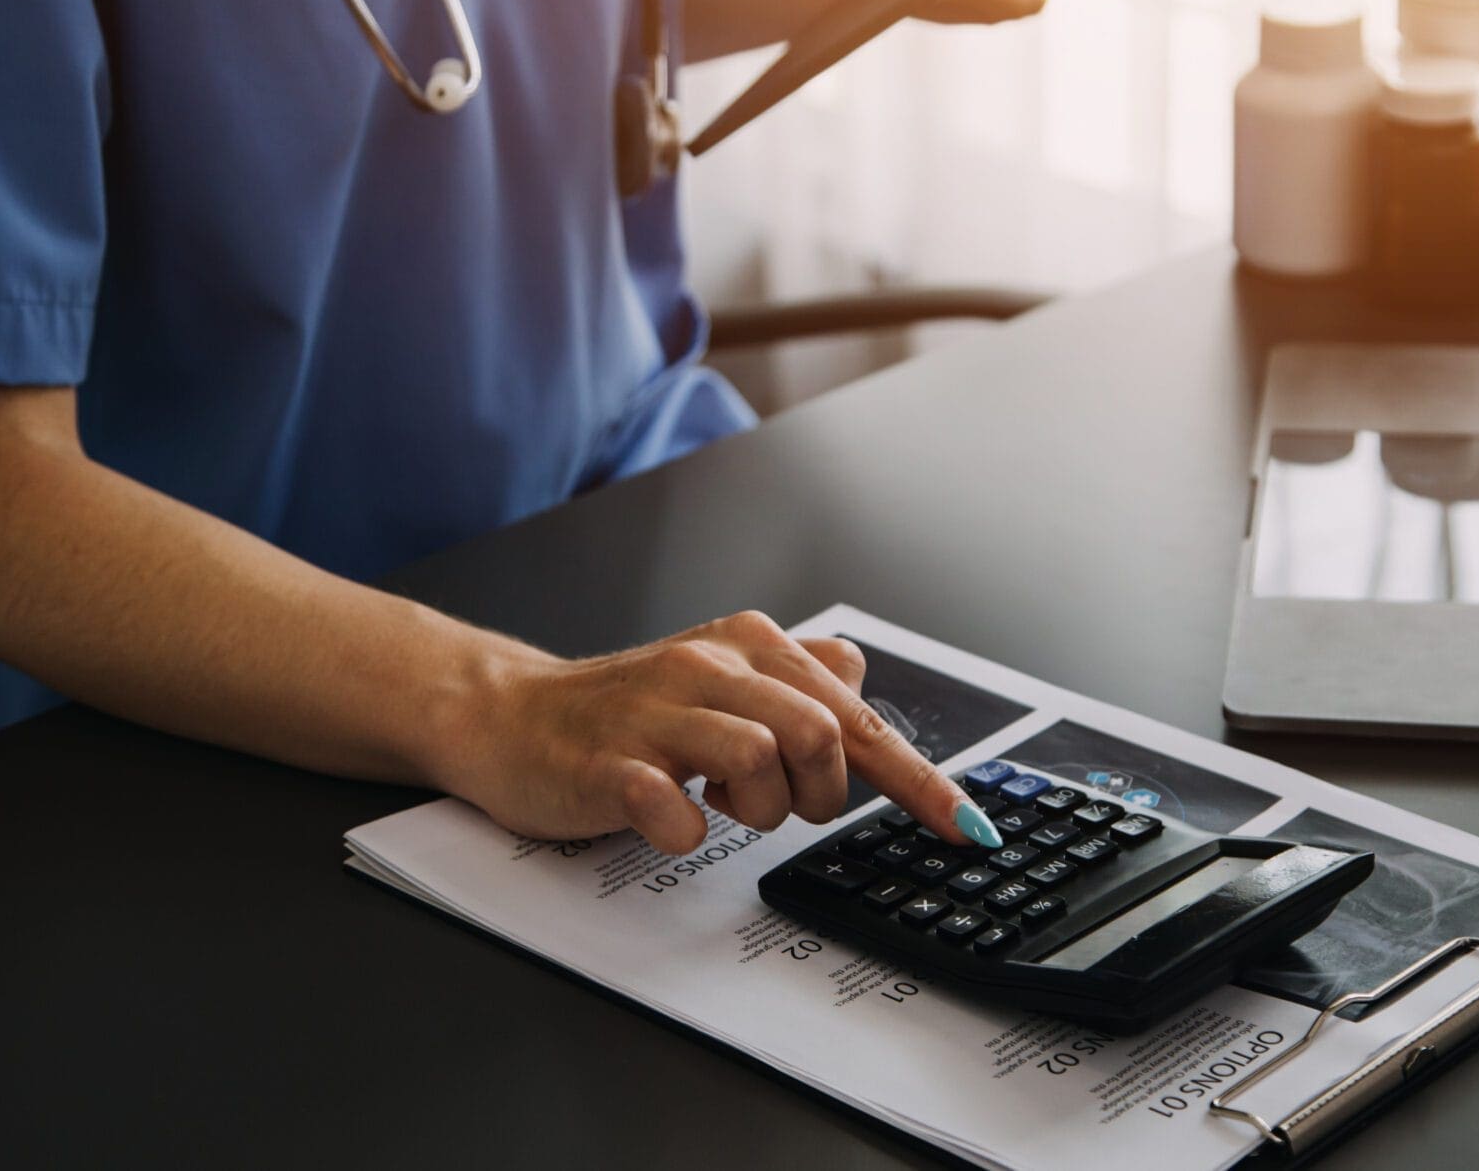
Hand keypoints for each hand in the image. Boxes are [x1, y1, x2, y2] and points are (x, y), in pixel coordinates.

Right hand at [447, 611, 991, 854]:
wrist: (511, 718)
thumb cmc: (624, 712)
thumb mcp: (720, 682)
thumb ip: (794, 678)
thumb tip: (855, 672)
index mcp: (748, 646)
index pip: (856, 714)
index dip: (920, 780)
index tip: (967, 828)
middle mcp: (709, 666)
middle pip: (820, 732)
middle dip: (821, 790)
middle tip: (780, 803)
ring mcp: (656, 714)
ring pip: (761, 760)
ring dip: (758, 810)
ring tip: (721, 806)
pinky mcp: (609, 764)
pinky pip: (675, 808)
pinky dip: (689, 831)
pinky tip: (673, 821)